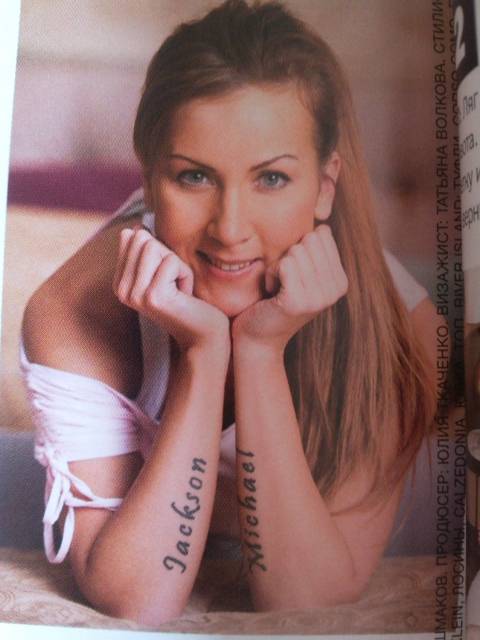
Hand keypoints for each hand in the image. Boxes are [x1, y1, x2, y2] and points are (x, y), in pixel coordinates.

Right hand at [113, 226, 229, 353]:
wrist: (203, 334)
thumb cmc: (187, 299)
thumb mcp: (163, 271)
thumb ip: (145, 251)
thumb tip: (132, 229)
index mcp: (120, 283)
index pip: (133, 237)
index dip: (160, 253)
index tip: (166, 278)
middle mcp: (122, 290)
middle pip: (143, 240)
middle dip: (168, 257)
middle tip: (174, 283)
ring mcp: (135, 294)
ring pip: (155, 247)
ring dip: (177, 265)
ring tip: (179, 289)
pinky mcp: (152, 296)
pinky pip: (171, 261)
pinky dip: (186, 275)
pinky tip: (185, 297)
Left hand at [232, 225, 347, 351]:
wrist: (258, 337)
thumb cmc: (274, 298)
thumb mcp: (302, 272)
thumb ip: (314, 250)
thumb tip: (323, 225)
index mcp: (340, 280)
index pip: (322, 235)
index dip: (300, 249)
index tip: (295, 274)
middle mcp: (335, 290)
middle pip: (309, 240)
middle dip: (289, 256)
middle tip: (285, 282)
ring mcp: (319, 297)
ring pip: (295, 251)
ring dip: (278, 267)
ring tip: (278, 289)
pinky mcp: (298, 301)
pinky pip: (284, 264)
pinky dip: (271, 274)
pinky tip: (272, 293)